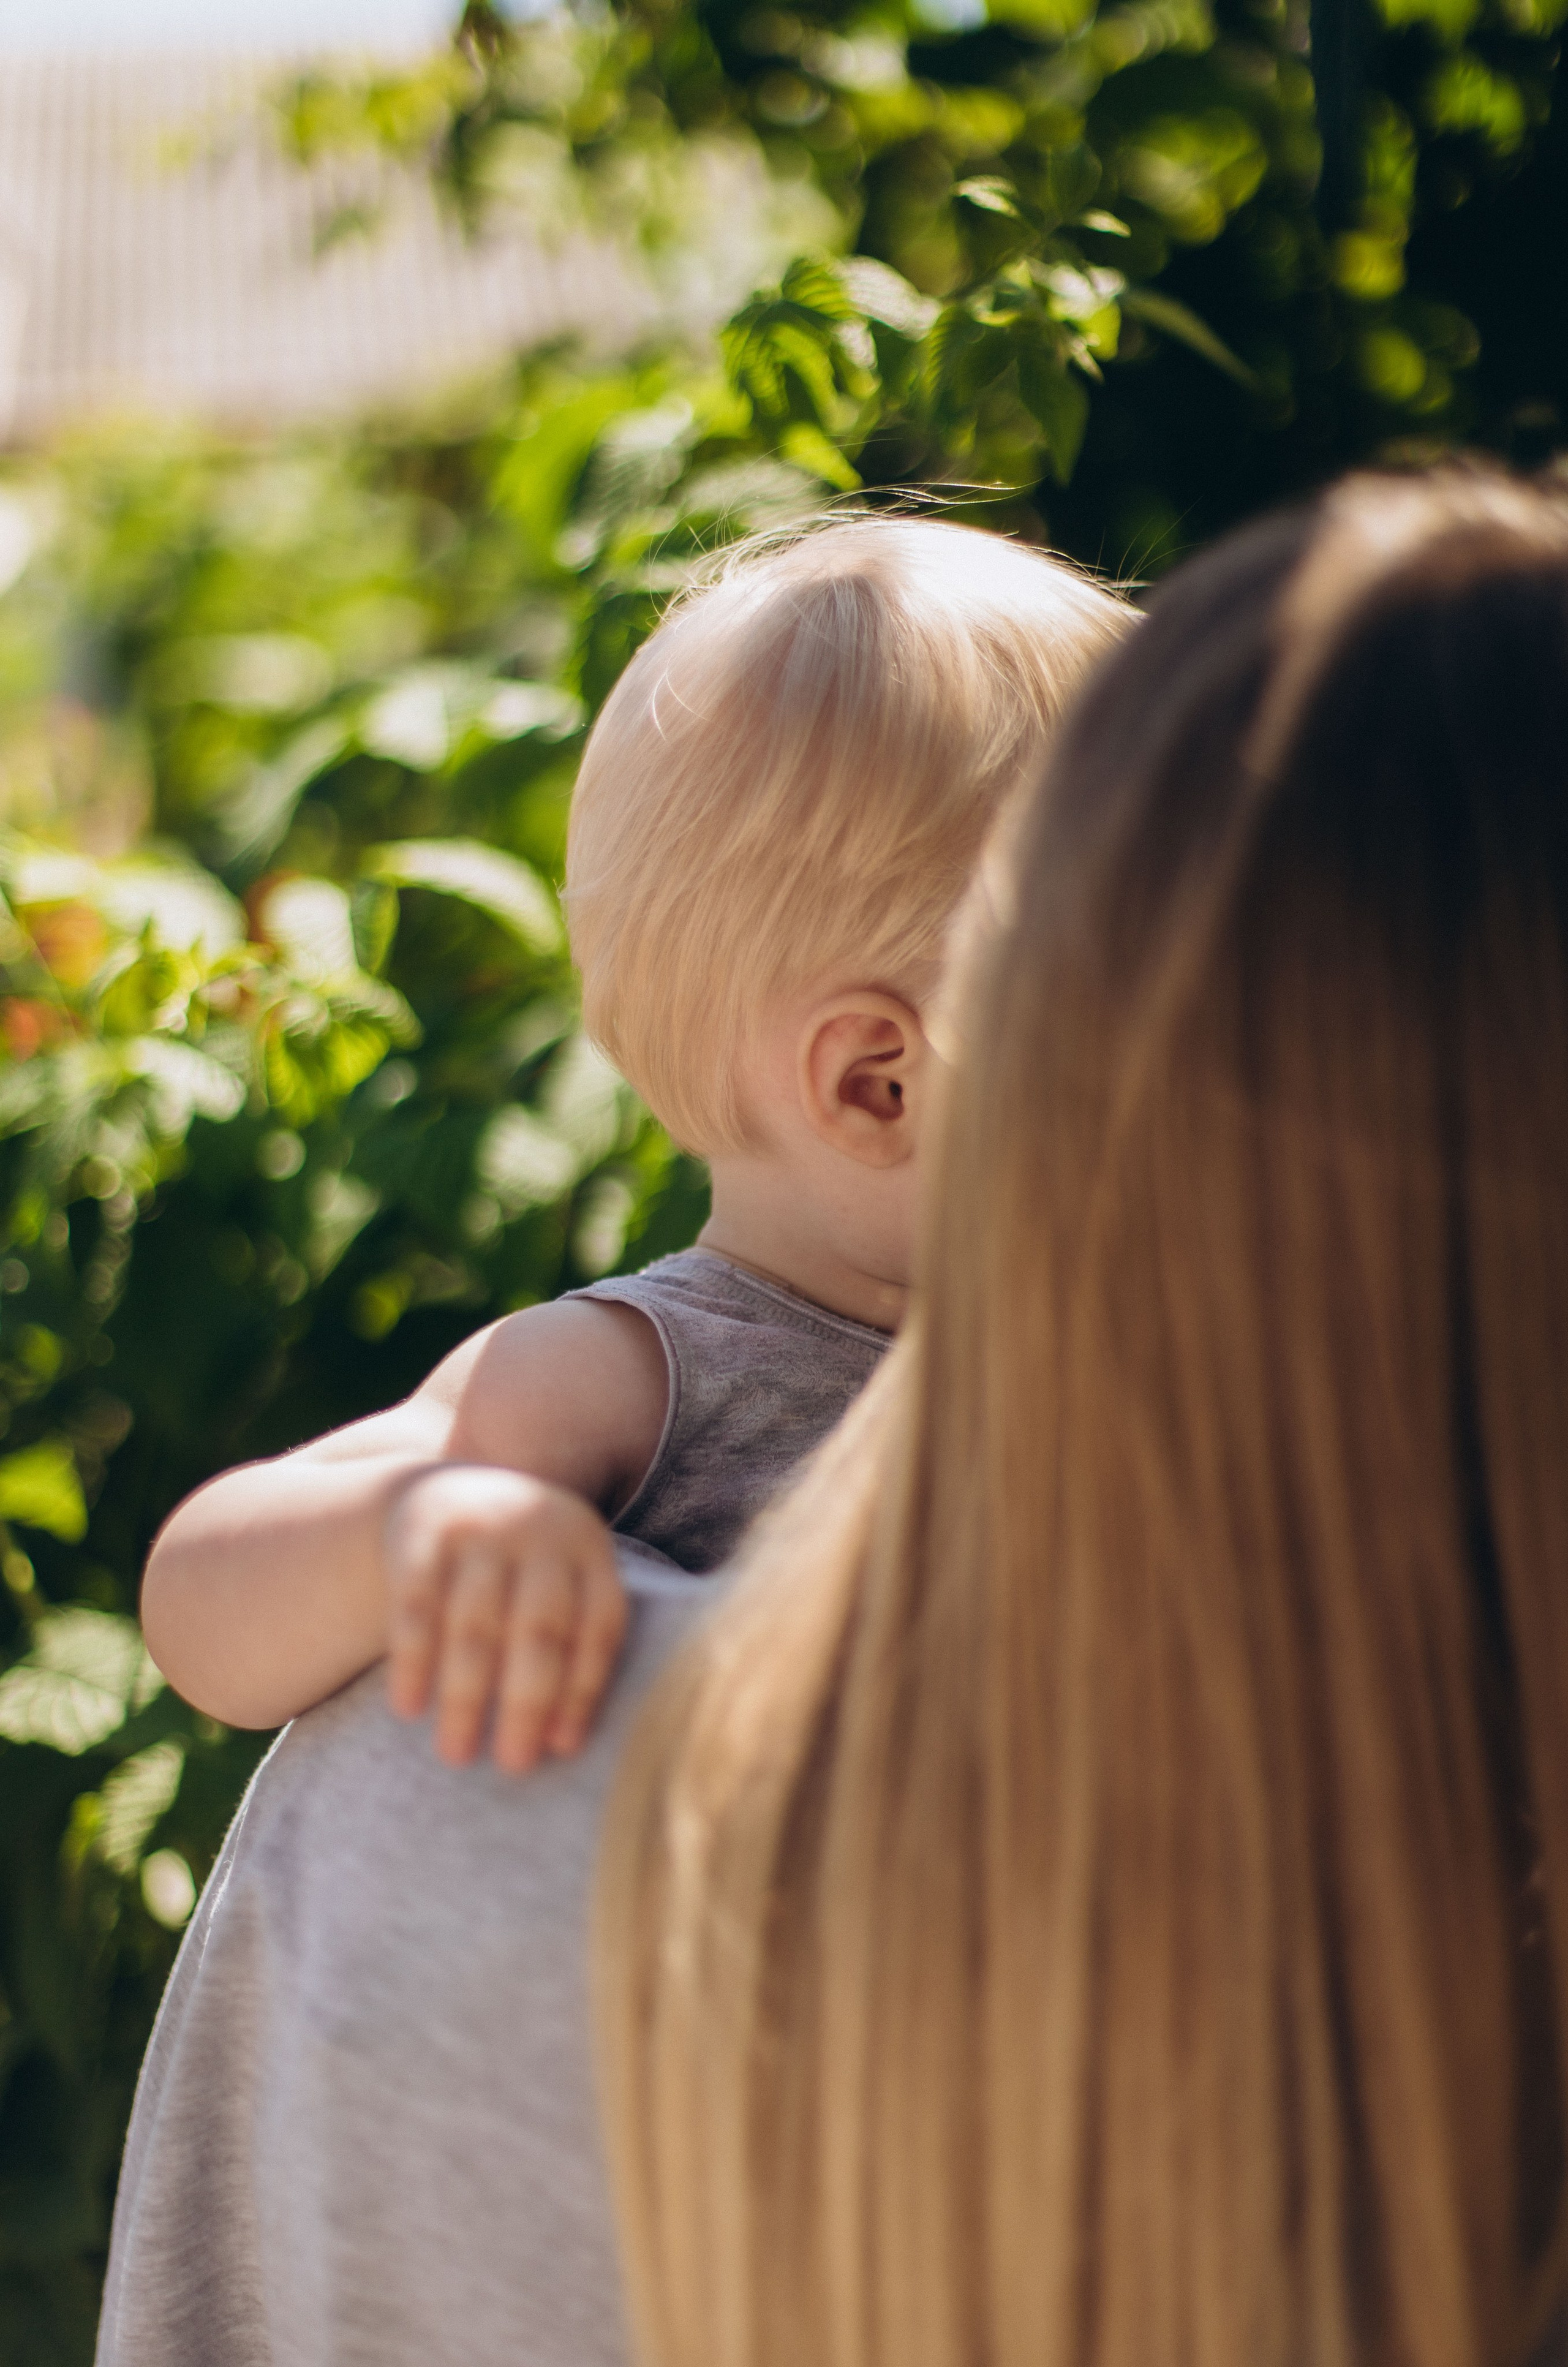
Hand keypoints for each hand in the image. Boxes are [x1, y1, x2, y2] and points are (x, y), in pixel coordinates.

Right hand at [383, 1466, 627, 1772]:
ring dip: (465, 1695)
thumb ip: (574, 1645)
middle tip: (512, 1768)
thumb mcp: (563, 1583)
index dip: (582, 1690)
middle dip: (526, 1702)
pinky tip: (408, 1709)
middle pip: (539, 1628)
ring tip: (456, 1755)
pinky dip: (413, 1661)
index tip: (562, 1750)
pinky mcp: (422, 1532)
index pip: (597, 1626)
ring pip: (475, 1624)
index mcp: (589, 1547)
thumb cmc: (523, 1570)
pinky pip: (417, 1606)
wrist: (454, 1492)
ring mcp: (480, 1525)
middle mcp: (539, 1528)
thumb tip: (563, 1747)